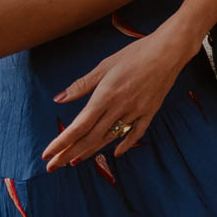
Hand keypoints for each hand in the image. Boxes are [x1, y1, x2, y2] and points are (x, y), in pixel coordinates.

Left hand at [41, 27, 187, 168]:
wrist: (169, 50)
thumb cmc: (136, 54)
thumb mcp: (105, 65)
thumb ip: (82, 85)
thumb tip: (59, 98)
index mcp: (106, 95)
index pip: (79, 126)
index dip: (61, 142)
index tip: (47, 154)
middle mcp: (120, 107)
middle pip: (90, 137)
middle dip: (69, 153)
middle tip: (53, 167)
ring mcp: (136, 111)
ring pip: (110, 137)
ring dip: (90, 151)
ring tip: (74, 161)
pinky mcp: (150, 111)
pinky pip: (136, 132)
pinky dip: (125, 144)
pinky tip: (115, 153)